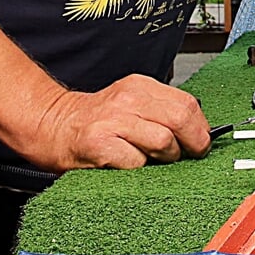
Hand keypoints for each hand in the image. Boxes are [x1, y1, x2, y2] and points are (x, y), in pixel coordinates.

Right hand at [27, 74, 210, 170]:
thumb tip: (199, 132)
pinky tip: (129, 165)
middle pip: (181, 119)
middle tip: (189, 155)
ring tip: (153, 159)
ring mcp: (114, 120)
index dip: (200, 127)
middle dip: (193, 143)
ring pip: (164, 141)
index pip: (187, 103)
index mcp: (140, 86)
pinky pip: (137, 162)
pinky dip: (140, 169)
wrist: (53, 125)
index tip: (201, 141)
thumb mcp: (131, 104)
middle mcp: (128, 99)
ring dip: (165, 158)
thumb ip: (161, 111)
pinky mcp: (101, 143)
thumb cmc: (96, 122)